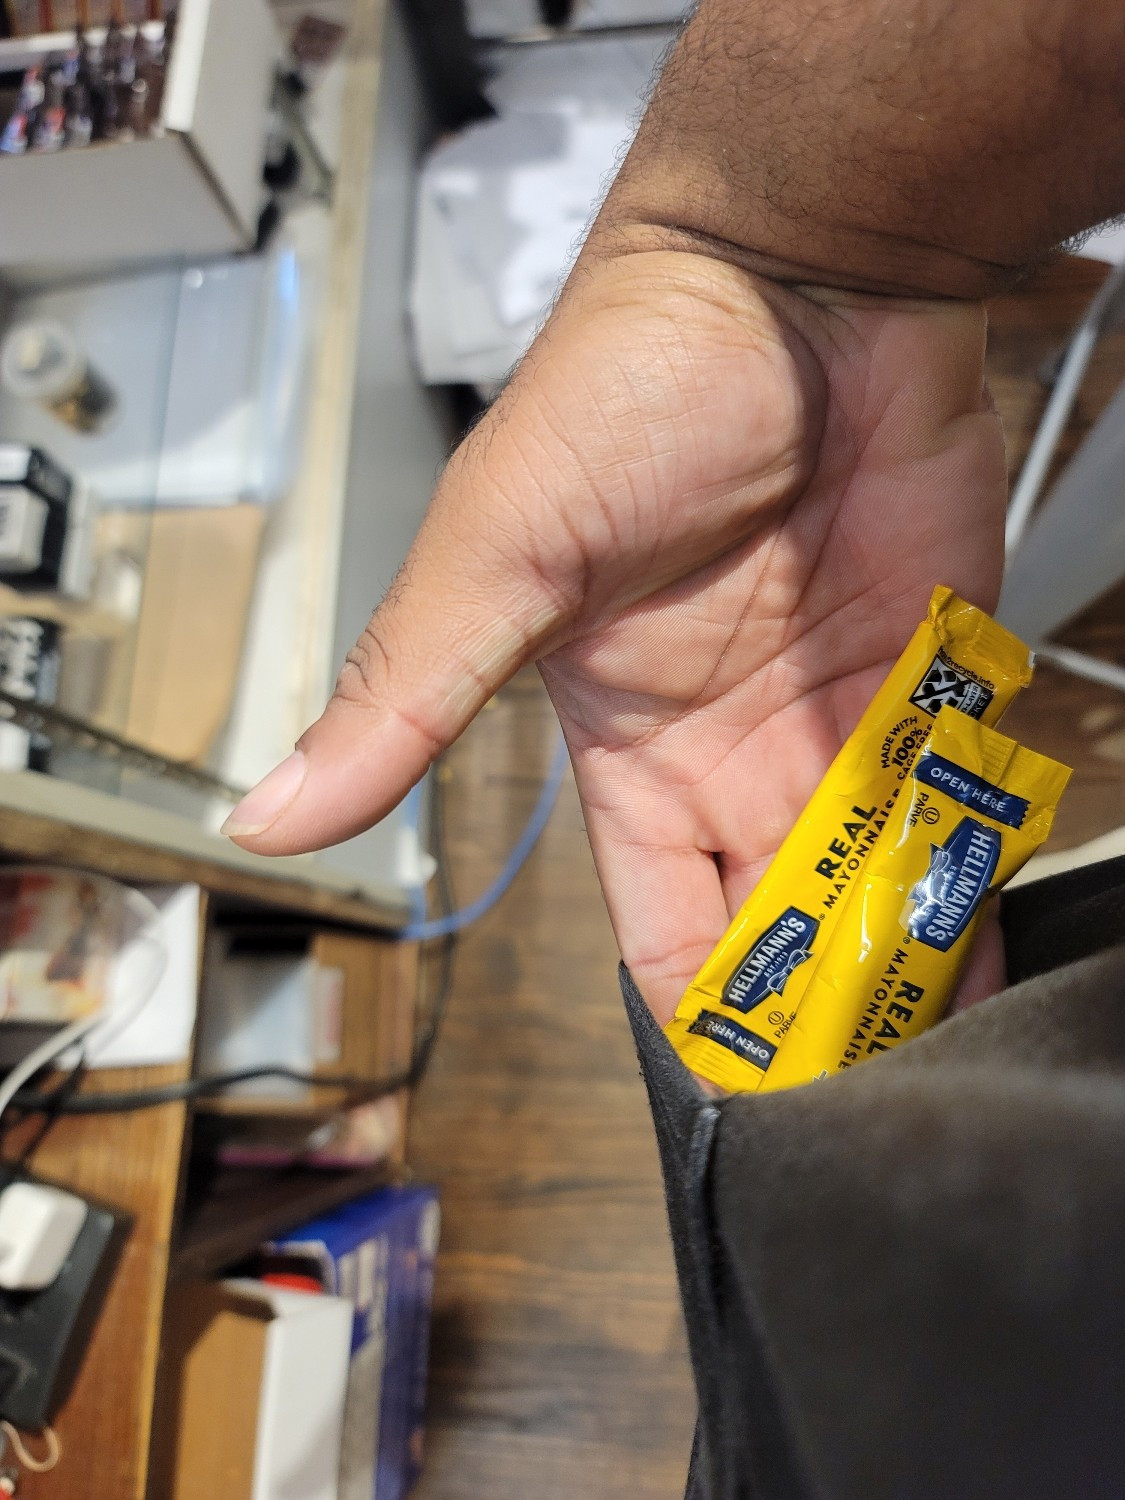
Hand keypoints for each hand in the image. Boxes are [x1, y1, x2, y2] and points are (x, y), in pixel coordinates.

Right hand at [223, 249, 1006, 1023]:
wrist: (794, 275)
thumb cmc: (625, 394)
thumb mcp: (494, 559)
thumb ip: (406, 700)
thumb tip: (267, 815)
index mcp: (629, 750)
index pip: (664, 926)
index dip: (708, 1012)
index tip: (762, 1095)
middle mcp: (736, 748)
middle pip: (786, 924)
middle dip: (825, 1006)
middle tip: (887, 1089)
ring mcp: (839, 712)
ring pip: (878, 880)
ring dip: (912, 956)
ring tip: (960, 1050)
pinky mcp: (932, 668)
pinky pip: (958, 800)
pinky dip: (979, 873)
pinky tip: (1001, 945)